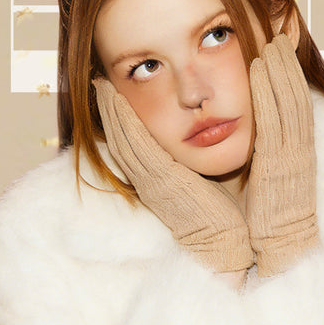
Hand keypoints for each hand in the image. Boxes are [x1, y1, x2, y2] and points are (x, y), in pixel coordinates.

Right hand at [94, 78, 252, 273]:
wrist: (223, 242)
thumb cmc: (220, 215)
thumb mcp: (201, 182)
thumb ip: (192, 164)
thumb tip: (197, 141)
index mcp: (157, 179)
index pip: (134, 143)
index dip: (121, 119)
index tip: (115, 94)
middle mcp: (148, 179)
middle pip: (121, 138)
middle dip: (110, 110)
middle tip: (100, 82)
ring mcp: (151, 180)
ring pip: (124, 139)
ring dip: (112, 111)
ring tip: (104, 85)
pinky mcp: (159, 180)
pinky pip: (137, 145)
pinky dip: (126, 122)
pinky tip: (119, 101)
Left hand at [246, 33, 318, 275]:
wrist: (264, 254)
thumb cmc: (252, 222)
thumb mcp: (251, 182)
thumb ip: (247, 156)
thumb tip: (228, 133)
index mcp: (284, 154)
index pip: (284, 104)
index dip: (281, 74)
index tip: (271, 43)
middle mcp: (292, 150)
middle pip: (290, 93)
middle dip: (284, 59)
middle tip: (275, 24)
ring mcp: (292, 155)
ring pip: (288, 98)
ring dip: (280, 64)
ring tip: (270, 33)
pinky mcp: (286, 164)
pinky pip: (282, 117)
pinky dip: (276, 87)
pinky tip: (265, 63)